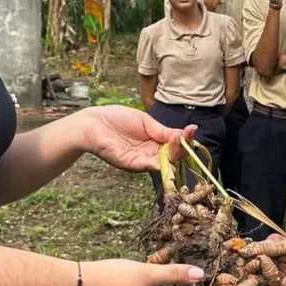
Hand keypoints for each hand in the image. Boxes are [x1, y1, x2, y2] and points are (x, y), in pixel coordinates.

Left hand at [77, 105, 196, 171]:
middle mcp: (150, 155)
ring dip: (176, 153)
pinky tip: (170, 148)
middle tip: (188, 136)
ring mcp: (141, 161)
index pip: (175, 146)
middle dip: (183, 148)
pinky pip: (151, 166)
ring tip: (180, 139)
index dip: (185, 141)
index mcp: (155, 143)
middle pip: (173, 157)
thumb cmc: (117, 119)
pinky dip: (163, 160)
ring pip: (165, 164)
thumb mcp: (147, 122)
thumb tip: (189, 131)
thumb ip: (165, 131)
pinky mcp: (132, 165)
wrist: (93, 123)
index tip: (193, 131)